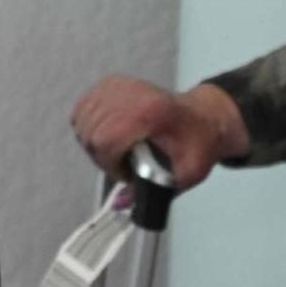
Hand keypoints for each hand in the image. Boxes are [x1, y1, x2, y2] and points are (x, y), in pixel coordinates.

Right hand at [70, 74, 248, 190]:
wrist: (204, 117)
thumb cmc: (198, 142)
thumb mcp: (188, 173)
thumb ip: (157, 191)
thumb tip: (120, 203)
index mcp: (151, 112)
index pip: (106, 139)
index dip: (110, 163)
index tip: (126, 173)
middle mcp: (130, 93)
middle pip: (90, 132)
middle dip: (101, 155)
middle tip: (123, 164)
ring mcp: (117, 85)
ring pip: (81, 120)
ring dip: (93, 140)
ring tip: (117, 149)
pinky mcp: (109, 83)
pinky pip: (83, 108)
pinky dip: (88, 124)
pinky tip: (107, 133)